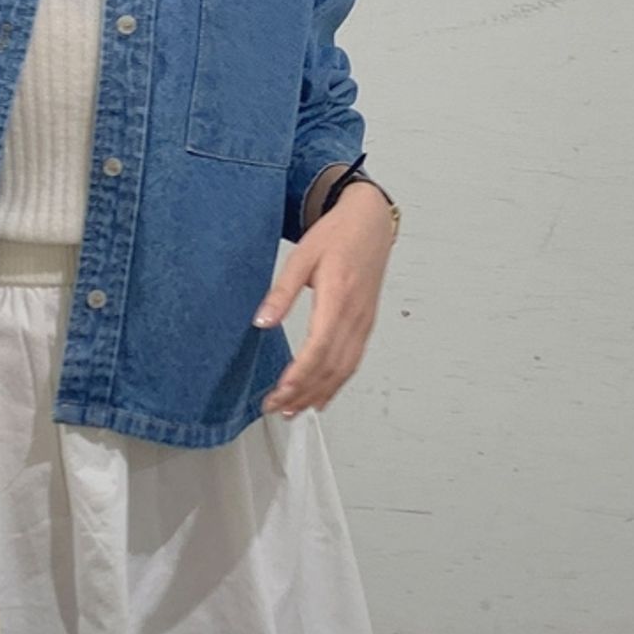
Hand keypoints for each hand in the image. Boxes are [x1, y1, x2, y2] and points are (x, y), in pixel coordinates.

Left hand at [254, 182, 393, 416]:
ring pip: (344, 370)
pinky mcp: (366, 324)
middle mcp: (355, 316)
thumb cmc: (337, 235)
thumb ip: (281, 292)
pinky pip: (353, 362)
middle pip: (330, 367)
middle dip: (303, 393)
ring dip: (319, 394)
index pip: (318, 349)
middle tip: (276, 408)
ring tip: (294, 411)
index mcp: (338, 298)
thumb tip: (262, 322)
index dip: (299, 377)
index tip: (278, 393)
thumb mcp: (301, 256)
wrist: (371, 222)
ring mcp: (364, 323)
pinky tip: (321, 396)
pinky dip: (336, 384)